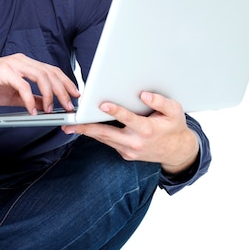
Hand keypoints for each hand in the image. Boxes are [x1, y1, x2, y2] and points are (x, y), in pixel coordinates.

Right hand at [0, 53, 79, 114]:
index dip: (66, 82)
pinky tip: (31, 111)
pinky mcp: (4, 72)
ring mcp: (14, 64)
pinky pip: (23, 86)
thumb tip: (46, 105)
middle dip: (63, 90)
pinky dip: (30, 100)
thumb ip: (30, 98)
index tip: (75, 94)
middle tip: (69, 105)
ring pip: (41, 77)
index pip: (52, 70)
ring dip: (49, 95)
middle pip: (50, 73)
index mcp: (26, 64)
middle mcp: (22, 61)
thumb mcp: (13, 95)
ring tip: (51, 110)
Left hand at [62, 91, 198, 173]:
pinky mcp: (125, 154)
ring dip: (88, 132)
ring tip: (71, 126)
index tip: (103, 105)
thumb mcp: (175, 112)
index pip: (128, 119)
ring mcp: (129, 151)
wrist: (177, 151)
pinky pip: (109, 142)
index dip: (115, 111)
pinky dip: (99, 134)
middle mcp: (135, 142)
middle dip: (88, 128)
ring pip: (105, 139)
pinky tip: (88, 127)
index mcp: (147, 130)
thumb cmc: (174, 128)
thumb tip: (144, 95)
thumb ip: (161, 102)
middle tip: (71, 124)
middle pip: (107, 134)